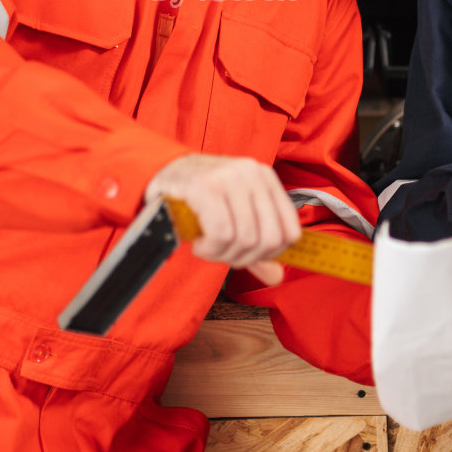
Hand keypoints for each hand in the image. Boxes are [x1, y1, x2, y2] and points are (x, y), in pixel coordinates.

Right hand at [145, 154, 300, 285]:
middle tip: (222, 253)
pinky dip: (209, 249)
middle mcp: (252, 173)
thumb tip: (276, 277)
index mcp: (266, 178)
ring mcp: (230, 177)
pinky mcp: (205, 186)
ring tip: (207, 246)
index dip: (270, 255)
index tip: (247, 255)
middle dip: (244, 258)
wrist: (161, 175)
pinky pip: (221, 234)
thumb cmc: (198, 198)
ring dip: (222, 255)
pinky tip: (198, 243)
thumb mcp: (234, 218)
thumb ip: (256, 249)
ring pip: (245, 239)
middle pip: (269, 240)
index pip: (290, 231)